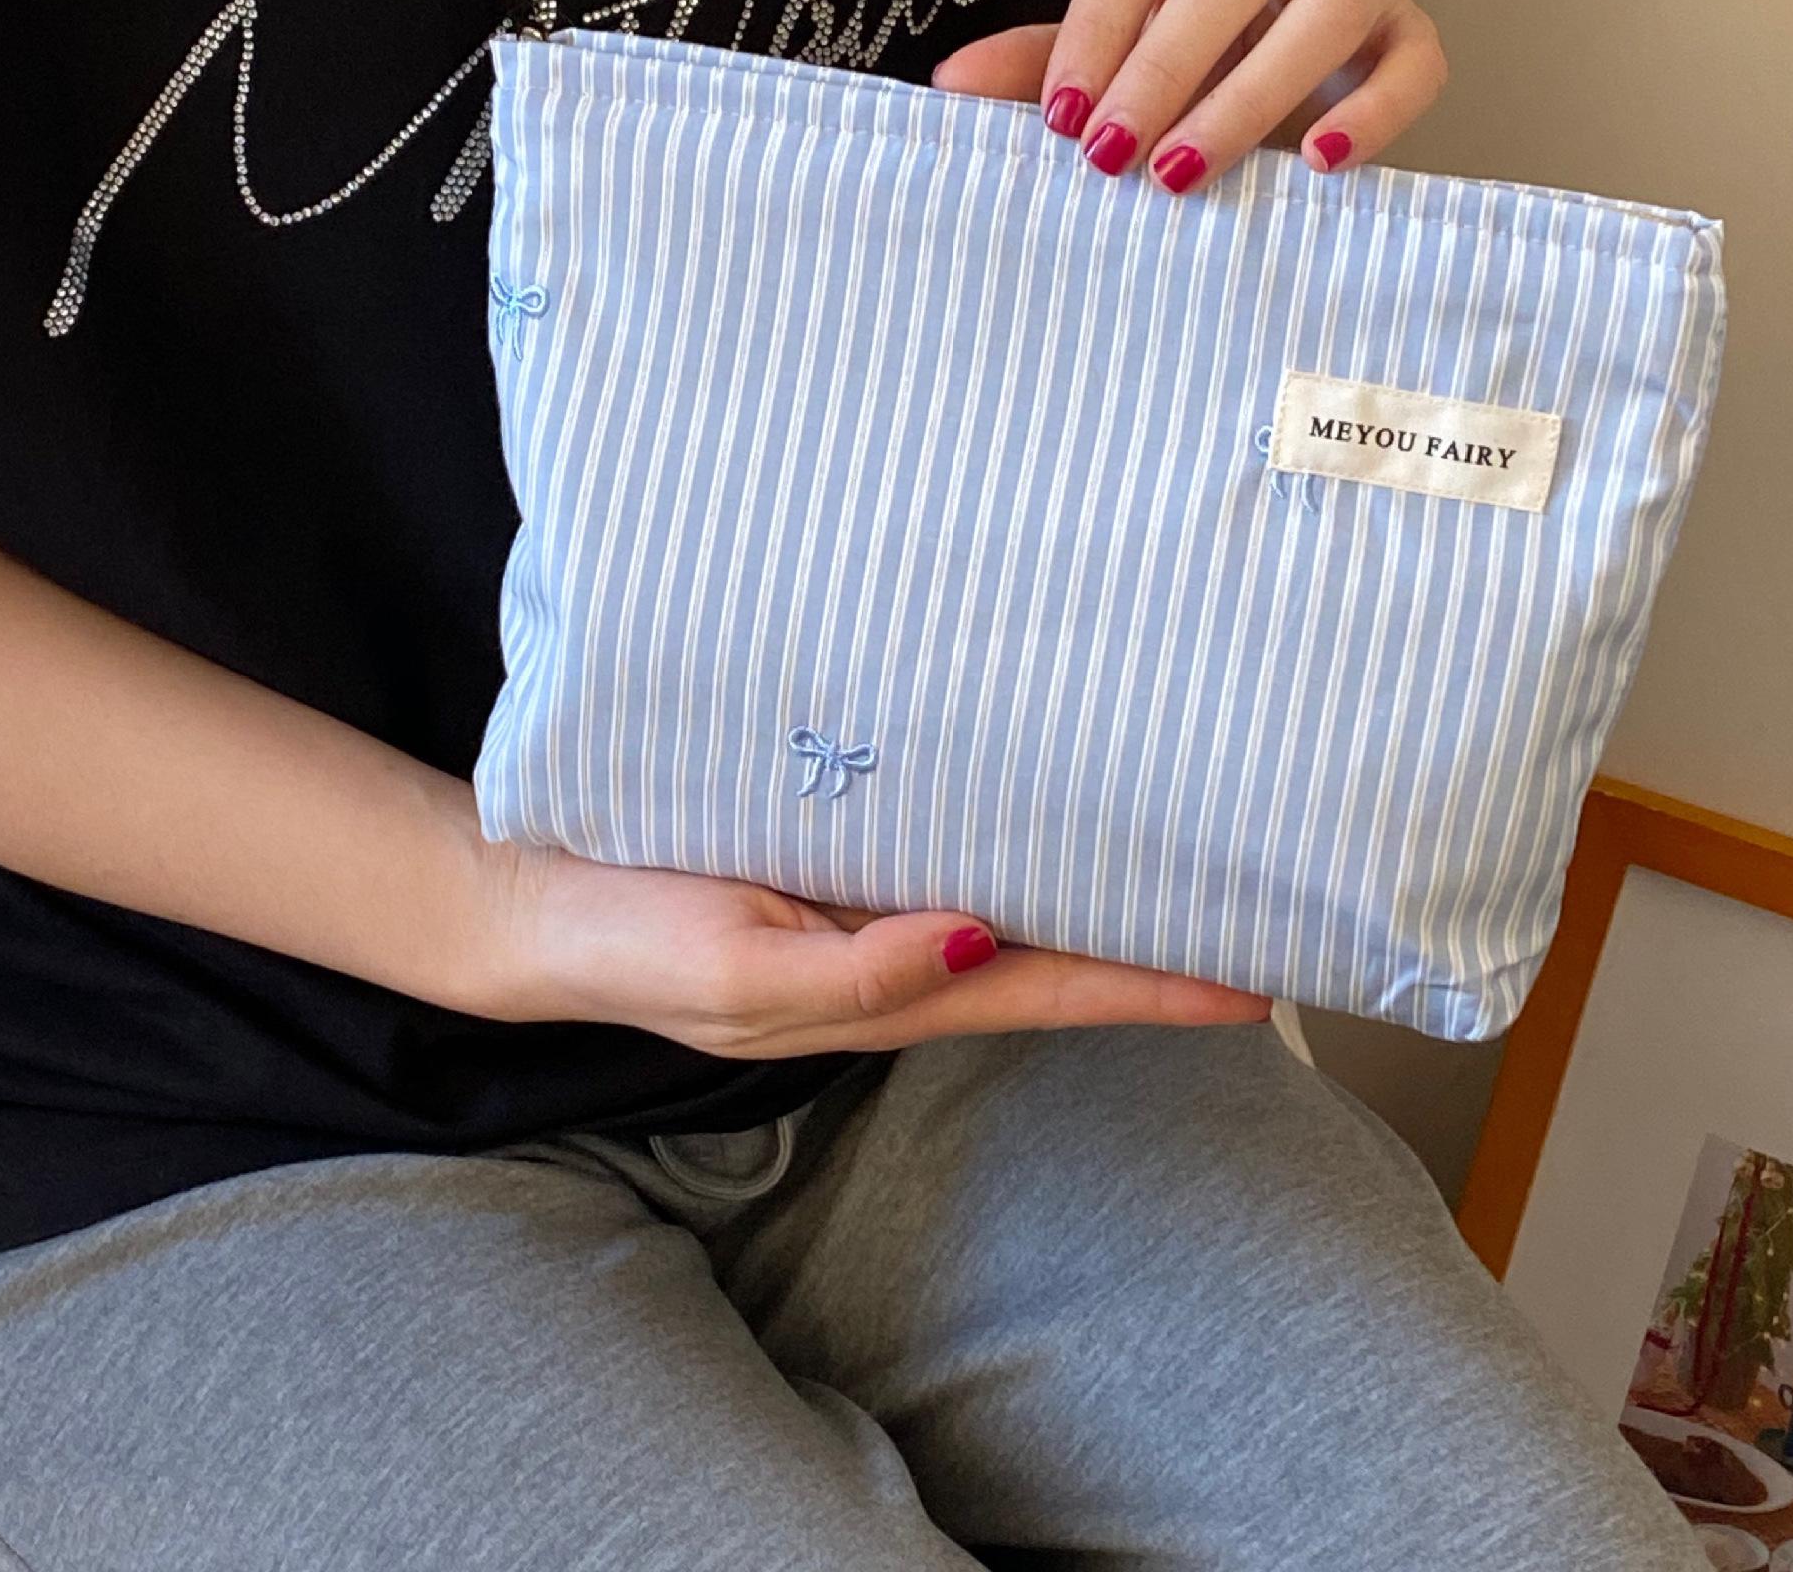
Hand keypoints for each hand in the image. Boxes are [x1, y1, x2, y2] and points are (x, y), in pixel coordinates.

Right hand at [469, 842, 1269, 1055]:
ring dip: (1095, 887)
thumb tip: (983, 941)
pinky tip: (1045, 797)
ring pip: (1012, 897)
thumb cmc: (627, 944)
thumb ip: (857, 970)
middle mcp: (900, 951)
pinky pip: (948, 842)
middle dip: (1153, 940)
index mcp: (888, 992)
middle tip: (1256, 900)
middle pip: (1055, 952)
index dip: (1153, 990)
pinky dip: (1011, 831)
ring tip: (1184, 850)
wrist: (533, 898)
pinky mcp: (837, 851)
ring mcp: (872, 902)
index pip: (1051, 995)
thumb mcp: (737, 971)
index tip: (1259, 979)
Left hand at [933, 0, 1446, 189]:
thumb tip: (950, 85)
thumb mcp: (1107, 39)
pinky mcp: (1409, 28)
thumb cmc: (1182, 31)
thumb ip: (1040, 58)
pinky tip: (1316, 165)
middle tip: (1111, 155)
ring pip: (1327, 13)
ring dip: (1247, 101)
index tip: (1062, 117)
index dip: (1099, 25)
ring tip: (1181, 175)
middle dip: (1165, 67)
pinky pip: (1413, 64)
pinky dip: (1371, 116)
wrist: (1276, 39)